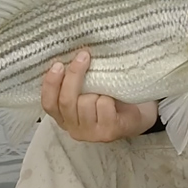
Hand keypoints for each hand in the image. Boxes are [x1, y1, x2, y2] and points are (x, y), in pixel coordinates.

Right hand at [41, 50, 158, 142]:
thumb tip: (71, 54)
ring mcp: (90, 133)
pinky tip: (115, 99)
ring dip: (97, 90)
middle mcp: (73, 128)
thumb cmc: (109, 98)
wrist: (138, 114)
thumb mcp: (88, 90)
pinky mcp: (108, 133)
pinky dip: (109, 98)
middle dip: (74, 76)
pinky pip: (104, 106)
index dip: (50, 84)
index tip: (58, 64)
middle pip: (66, 101)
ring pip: (86, 103)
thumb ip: (76, 82)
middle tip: (83, 56)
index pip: (49, 103)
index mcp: (63, 117)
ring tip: (105, 88)